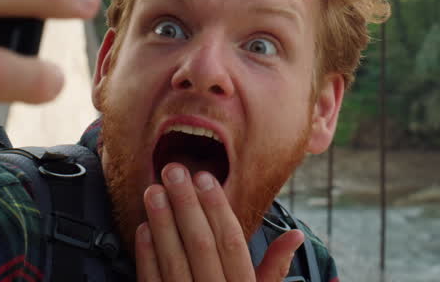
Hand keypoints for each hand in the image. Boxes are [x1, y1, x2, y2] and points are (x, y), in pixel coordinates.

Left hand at [135, 163, 303, 281]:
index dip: (217, 208)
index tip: (205, 177)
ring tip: (152, 190)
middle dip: (186, 204)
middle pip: (201, 246)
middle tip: (173, 170)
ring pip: (174, 261)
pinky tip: (144, 228)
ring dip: (162, 223)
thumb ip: (274, 270)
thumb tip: (295, 236)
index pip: (232, 243)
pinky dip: (147, 255)